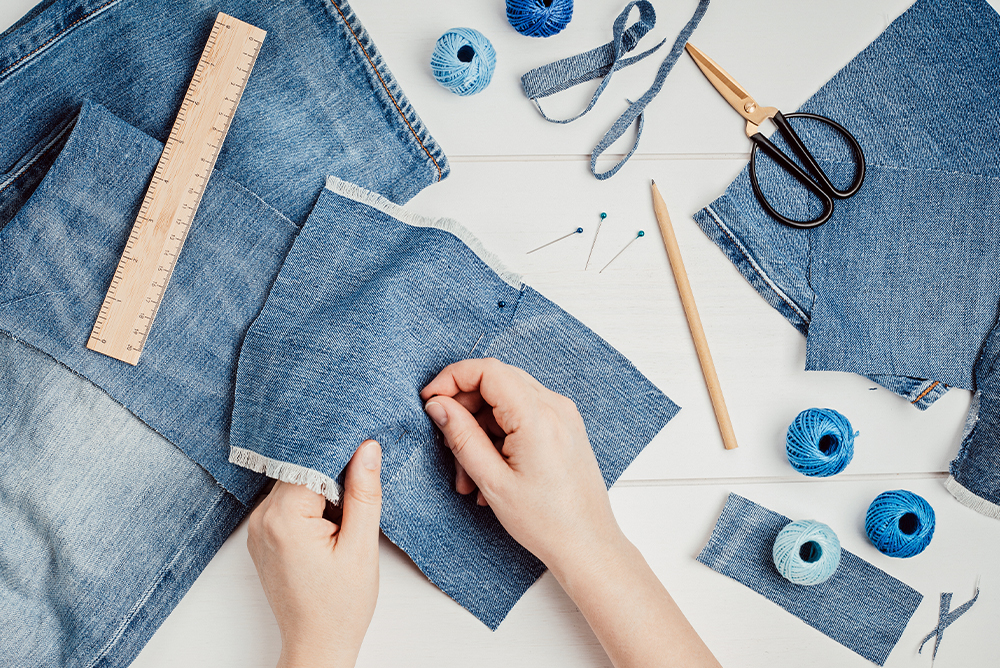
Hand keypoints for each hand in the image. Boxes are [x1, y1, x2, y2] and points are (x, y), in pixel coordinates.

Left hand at [247, 440, 382, 667]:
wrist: (317, 645)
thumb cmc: (341, 606)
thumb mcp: (361, 546)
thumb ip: (363, 493)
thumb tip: (367, 448)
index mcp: (285, 518)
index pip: (311, 459)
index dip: (340, 453)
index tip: (364, 450)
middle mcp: (262, 519)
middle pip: (300, 469)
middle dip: (332, 472)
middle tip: (359, 492)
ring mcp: (258, 528)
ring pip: (294, 483)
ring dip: (321, 489)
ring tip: (344, 517)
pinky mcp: (262, 536)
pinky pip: (287, 503)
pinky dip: (310, 504)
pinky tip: (330, 525)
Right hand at [419, 358, 623, 572]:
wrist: (587, 544)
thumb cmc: (547, 522)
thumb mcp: (493, 481)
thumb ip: (461, 436)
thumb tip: (438, 405)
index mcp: (538, 416)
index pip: (487, 371)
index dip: (452, 378)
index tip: (430, 399)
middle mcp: (555, 407)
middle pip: (496, 381)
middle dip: (463, 408)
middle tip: (445, 440)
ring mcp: (562, 416)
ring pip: (506, 402)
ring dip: (479, 429)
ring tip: (467, 474)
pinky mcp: (564, 427)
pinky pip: (522, 416)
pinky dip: (498, 436)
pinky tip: (488, 471)